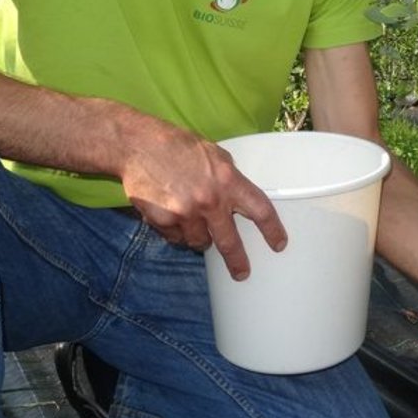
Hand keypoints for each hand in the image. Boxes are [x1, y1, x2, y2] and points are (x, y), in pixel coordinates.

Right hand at [118, 116, 286, 279]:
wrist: (138, 146)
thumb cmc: (178, 146)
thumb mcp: (215, 155)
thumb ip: (230, 178)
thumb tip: (239, 199)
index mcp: (228, 181)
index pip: (260, 210)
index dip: (272, 229)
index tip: (278, 244)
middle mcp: (210, 200)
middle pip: (230, 241)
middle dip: (237, 261)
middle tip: (242, 272)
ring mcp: (185, 213)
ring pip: (199, 241)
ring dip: (199, 236)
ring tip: (190, 217)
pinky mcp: (163, 221)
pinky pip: (176, 237)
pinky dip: (176, 231)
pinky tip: (170, 212)